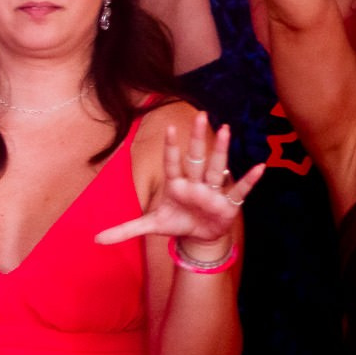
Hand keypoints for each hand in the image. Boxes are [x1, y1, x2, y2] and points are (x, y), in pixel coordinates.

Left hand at [95, 109, 262, 249]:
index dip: (171, 147)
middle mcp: (195, 183)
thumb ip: (124, 230)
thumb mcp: (150, 226)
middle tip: (200, 115)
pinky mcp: (228, 204)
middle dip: (198, 138)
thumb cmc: (176, 222)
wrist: (198, 237)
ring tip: (227, 129)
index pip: (172, 163)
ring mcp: (212, 191)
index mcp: (176, 184)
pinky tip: (260, 166)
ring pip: (218, 167)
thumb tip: (95, 239)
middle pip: (197, 158)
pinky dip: (249, 180)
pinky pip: (240, 190)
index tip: (170, 127)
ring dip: (223, 150)